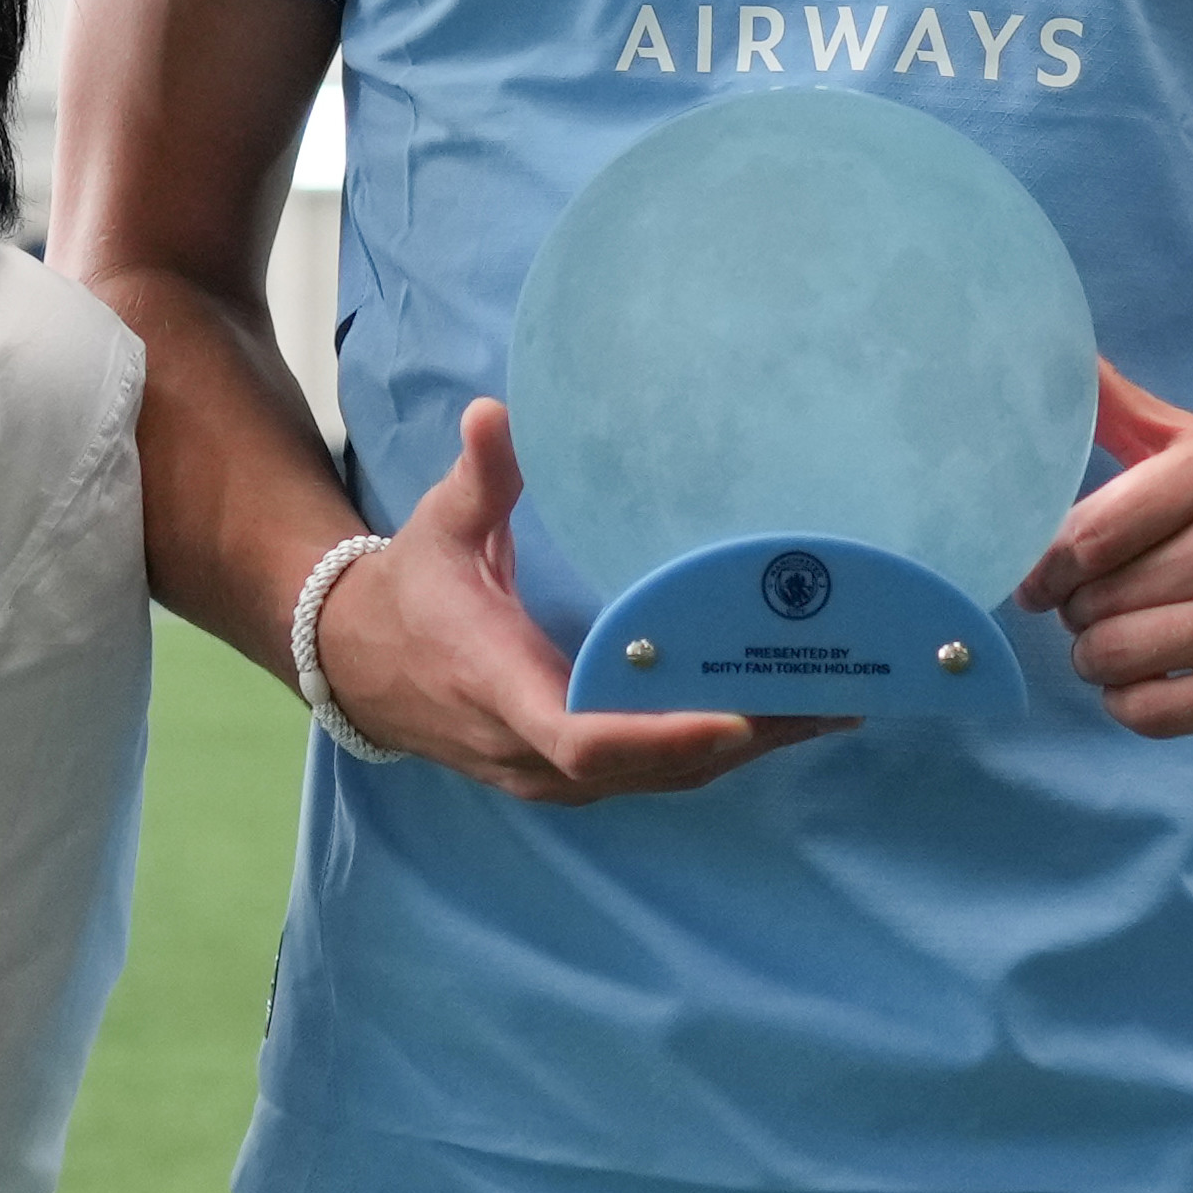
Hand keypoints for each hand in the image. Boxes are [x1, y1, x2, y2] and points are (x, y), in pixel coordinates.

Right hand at [316, 400, 843, 807]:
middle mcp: (530, 750)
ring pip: (662, 780)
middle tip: (833, 692)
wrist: (359, 665)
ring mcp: (552, 777)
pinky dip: (719, 752)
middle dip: (742, 736)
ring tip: (833, 703)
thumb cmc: (413, 590)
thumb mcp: (440, 527)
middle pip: (651, 768)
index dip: (663, 736)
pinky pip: (654, 776)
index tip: (740, 715)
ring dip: (746, 750)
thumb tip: (495, 412)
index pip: (582, 739)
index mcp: (499, 686)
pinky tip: (781, 718)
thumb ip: (480, 475)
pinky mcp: (572, 778)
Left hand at [1013, 363, 1192, 737]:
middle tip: (1092, 612)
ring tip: (1113, 649)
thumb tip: (1065, 365)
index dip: (1047, 568)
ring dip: (1096, 661)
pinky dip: (1129, 704)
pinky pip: (1156, 713)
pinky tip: (1144, 685)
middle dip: (1077, 614)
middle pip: (1098, 599)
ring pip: (1119, 657)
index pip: (1088, 533)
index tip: (1044, 581)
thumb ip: (1130, 413)